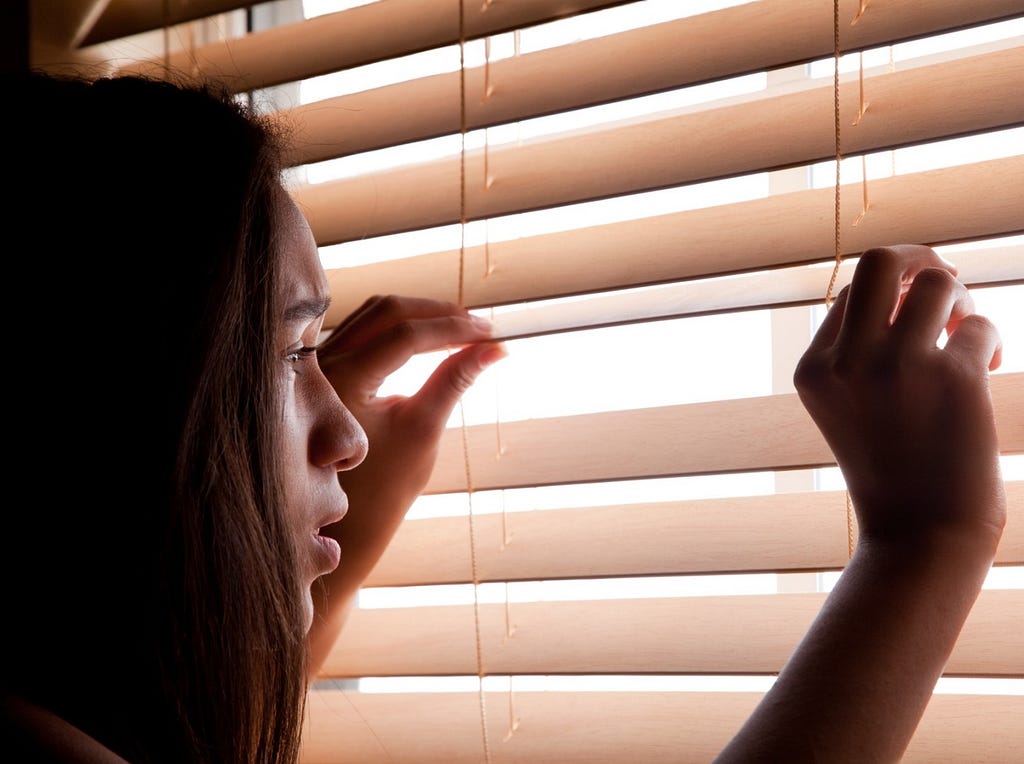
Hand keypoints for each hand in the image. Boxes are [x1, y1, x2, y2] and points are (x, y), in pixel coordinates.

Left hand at [307, 295, 506, 672]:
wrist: (340, 526)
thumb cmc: (381, 490)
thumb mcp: (423, 431)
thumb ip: (454, 381)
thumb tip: (494, 348)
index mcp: (344, 380)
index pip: (405, 333)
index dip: (453, 327)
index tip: (490, 332)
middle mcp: (323, 364)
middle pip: (387, 310)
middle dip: (437, 313)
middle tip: (479, 326)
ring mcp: (320, 366)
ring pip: (373, 316)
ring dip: (419, 317)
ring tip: (460, 330)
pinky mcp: (326, 371)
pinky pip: (364, 332)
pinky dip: (400, 330)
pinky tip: (430, 340)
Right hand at [793, 244, 1004, 548]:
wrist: (920, 535)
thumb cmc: (892, 470)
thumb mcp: (849, 407)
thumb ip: (860, 351)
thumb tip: (916, 282)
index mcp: (813, 369)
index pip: (850, 293)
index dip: (891, 293)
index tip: (917, 316)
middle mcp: (847, 360)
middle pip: (880, 260)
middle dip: (920, 258)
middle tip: (943, 283)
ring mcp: (898, 366)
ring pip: (937, 282)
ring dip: (961, 301)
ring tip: (966, 335)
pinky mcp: (953, 377)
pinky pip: (981, 326)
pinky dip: (989, 343)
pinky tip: (988, 372)